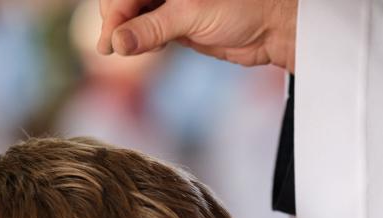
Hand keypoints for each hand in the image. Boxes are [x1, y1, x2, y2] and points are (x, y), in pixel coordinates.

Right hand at [97, 0, 296, 71]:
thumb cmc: (242, 8)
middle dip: (118, 23)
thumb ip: (152, 27)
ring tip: (127, 49)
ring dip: (129, 34)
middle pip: (126, 3)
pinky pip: (150, 32)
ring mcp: (171, 5)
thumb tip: (119, 42)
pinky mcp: (179, 25)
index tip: (111, 39)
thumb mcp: (191, 15)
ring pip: (135, 18)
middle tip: (112, 48)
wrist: (271, 29)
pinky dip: (143, 41)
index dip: (115, 13)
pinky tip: (148, 48)